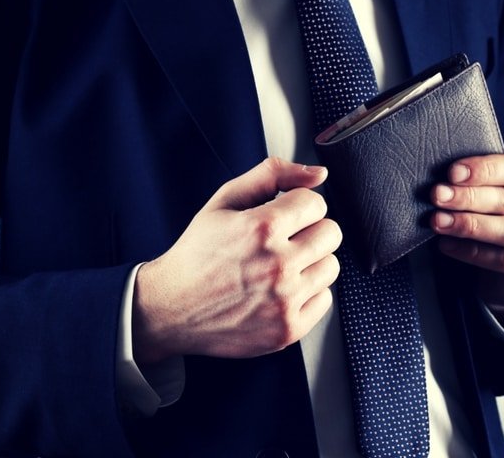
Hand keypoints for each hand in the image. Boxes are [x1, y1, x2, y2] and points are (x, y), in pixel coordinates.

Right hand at [133, 158, 341, 363]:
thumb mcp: (225, 200)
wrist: (171, 307)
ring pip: (331, 266)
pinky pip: (325, 299)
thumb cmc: (198, 253)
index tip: (283, 216)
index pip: (316, 203)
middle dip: (310, 231)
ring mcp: (284, 300)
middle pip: (331, 233)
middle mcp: (277, 265)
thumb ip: (273, 175)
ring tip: (281, 266)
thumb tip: (319, 173)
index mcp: (262, 228)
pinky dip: (307, 294)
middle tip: (284, 241)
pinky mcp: (288, 329)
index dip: (299, 206)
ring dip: (311, 262)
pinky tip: (280, 291)